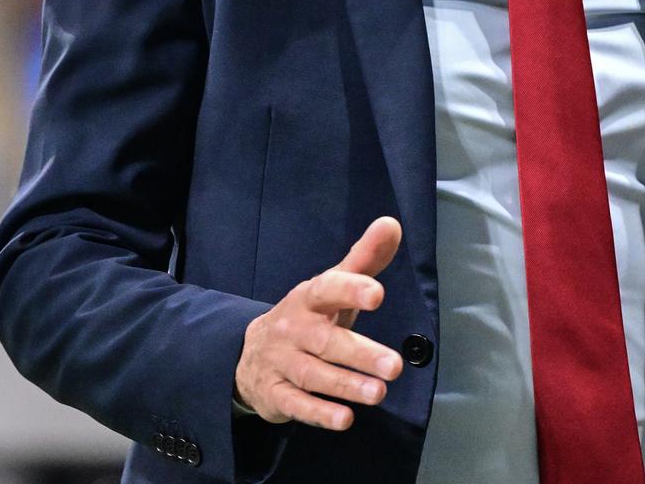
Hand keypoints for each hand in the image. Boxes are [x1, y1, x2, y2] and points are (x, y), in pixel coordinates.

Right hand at [234, 217, 405, 431]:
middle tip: (395, 366)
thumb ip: (364, 259)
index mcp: (308, 299)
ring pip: (313, 375)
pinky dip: (319, 413)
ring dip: (345, 385)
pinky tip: (345, 419)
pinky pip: (296, 405)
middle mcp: (294, 329)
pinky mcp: (276, 394)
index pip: (327, 290)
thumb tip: (392, 224)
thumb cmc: (308, 318)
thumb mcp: (331, 288)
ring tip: (378, 394)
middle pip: (325, 341)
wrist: (249, 353)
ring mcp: (282, 363)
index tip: (377, 294)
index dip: (350, 290)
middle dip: (359, 354)